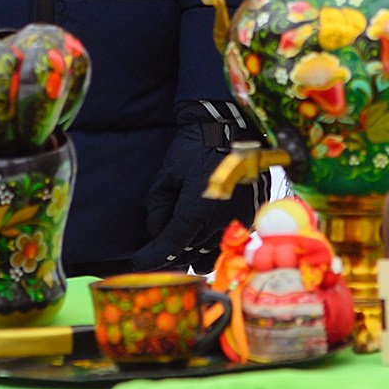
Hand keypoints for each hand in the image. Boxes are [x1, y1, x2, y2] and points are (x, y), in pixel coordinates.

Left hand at [130, 101, 265, 272]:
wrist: (229, 127)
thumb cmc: (195, 146)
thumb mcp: (168, 174)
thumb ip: (159, 205)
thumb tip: (156, 229)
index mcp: (196, 213)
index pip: (170, 246)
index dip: (152, 257)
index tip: (139, 261)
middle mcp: (219, 222)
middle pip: (189, 252)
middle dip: (170, 255)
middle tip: (156, 252)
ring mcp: (238, 220)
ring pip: (210, 250)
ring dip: (192, 251)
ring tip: (177, 249)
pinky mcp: (250, 214)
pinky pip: (229, 239)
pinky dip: (213, 243)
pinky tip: (201, 239)